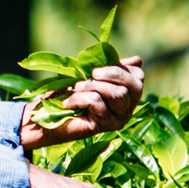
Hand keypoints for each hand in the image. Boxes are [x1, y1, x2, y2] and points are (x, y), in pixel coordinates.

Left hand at [19, 55, 145, 151]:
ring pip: (118, 94)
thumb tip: (136, 60)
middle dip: (111, 74)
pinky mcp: (106, 127)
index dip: (121, 67)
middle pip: (134, 85)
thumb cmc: (71, 91)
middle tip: (92, 74)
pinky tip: (68, 103)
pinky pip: (97, 102)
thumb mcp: (93, 74)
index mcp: (128, 92)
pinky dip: (79, 97)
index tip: (98, 69)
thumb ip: (112, 66)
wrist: (49, 114)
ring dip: (92, 86)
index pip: (138, 75)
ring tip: (76, 88)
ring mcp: (119, 119)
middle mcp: (129, 107)